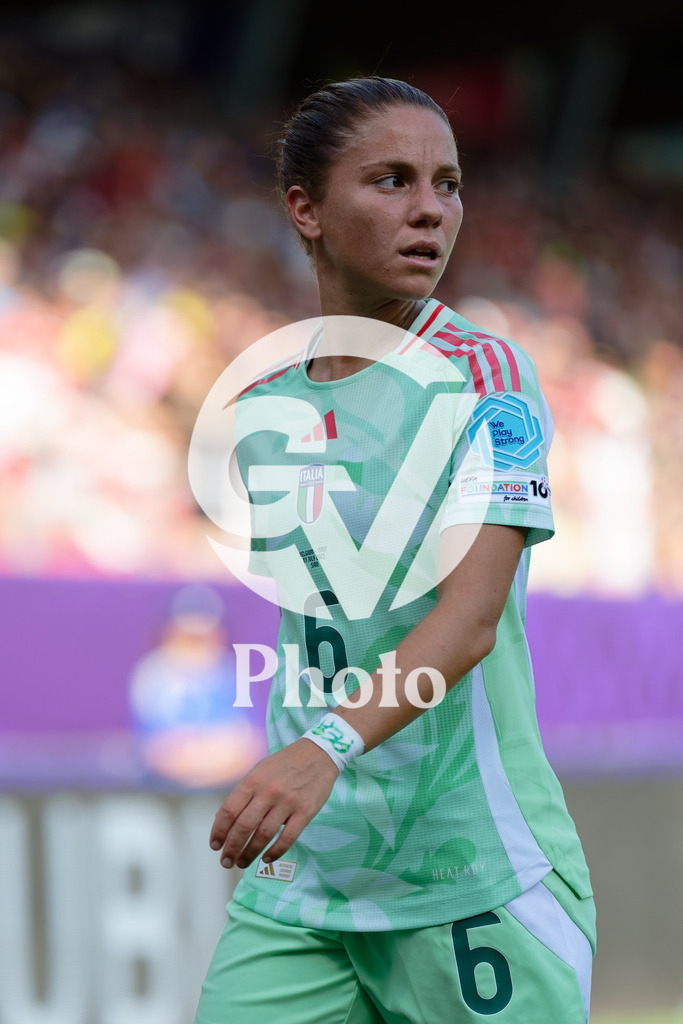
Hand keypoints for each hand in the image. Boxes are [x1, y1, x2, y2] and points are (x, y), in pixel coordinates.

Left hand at [209, 738, 338, 868]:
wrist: (318, 754)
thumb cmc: (284, 763)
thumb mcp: (259, 770)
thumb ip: (243, 793)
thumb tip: (222, 818)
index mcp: (253, 780)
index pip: (229, 810)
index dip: (219, 831)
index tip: (215, 845)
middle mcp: (268, 791)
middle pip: (244, 826)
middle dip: (232, 848)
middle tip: (226, 861)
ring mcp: (288, 802)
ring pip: (264, 835)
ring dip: (250, 853)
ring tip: (242, 863)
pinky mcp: (305, 811)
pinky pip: (288, 837)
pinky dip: (275, 852)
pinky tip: (266, 859)